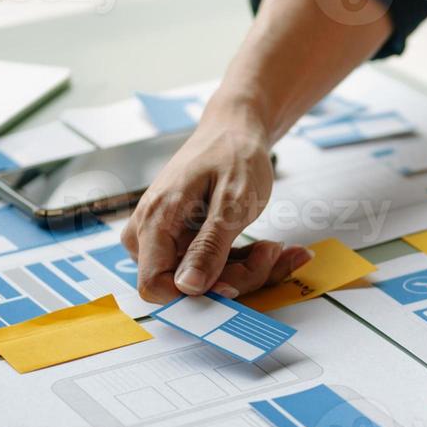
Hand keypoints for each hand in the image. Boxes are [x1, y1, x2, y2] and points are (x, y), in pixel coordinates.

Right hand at [121, 118, 311, 302]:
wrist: (234, 131)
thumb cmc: (233, 155)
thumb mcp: (232, 202)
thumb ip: (209, 247)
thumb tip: (187, 288)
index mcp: (154, 222)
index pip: (154, 286)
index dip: (196, 295)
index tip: (237, 281)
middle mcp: (150, 236)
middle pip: (187, 287)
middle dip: (237, 276)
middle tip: (271, 250)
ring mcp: (165, 241)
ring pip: (204, 282)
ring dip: (248, 271)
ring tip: (276, 246)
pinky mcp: (181, 244)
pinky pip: (213, 269)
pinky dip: (246, 263)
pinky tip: (275, 250)